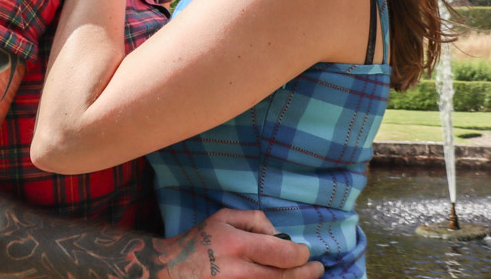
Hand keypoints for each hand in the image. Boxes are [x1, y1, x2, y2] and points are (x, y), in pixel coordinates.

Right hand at [156, 209, 321, 278]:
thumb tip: (276, 233)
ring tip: (308, 278)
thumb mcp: (224, 217)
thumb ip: (254, 220)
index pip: (280, 252)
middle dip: (306, 273)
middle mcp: (240, 272)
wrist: (172, 271)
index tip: (306, 252)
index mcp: (237, 245)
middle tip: (318, 270)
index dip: (299, 254)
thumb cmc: (200, 241)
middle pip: (283, 276)